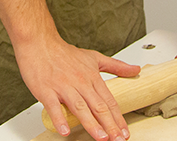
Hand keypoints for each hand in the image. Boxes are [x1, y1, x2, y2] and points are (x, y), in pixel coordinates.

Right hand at [14, 32, 139, 139]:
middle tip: (118, 139)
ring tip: (101, 137)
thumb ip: (116, 66)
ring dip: (91, 124)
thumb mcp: (94, 57)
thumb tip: (136, 70)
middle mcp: (80, 82)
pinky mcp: (47, 91)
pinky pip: (54, 107)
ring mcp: (64, 87)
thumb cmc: (65, 54)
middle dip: (110, 125)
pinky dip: (60, 119)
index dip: (118, 117)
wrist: (41, 44)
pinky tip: (65, 131)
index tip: (125, 132)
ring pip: (80, 107)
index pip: (109, 100)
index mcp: (92, 77)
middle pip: (98, 106)